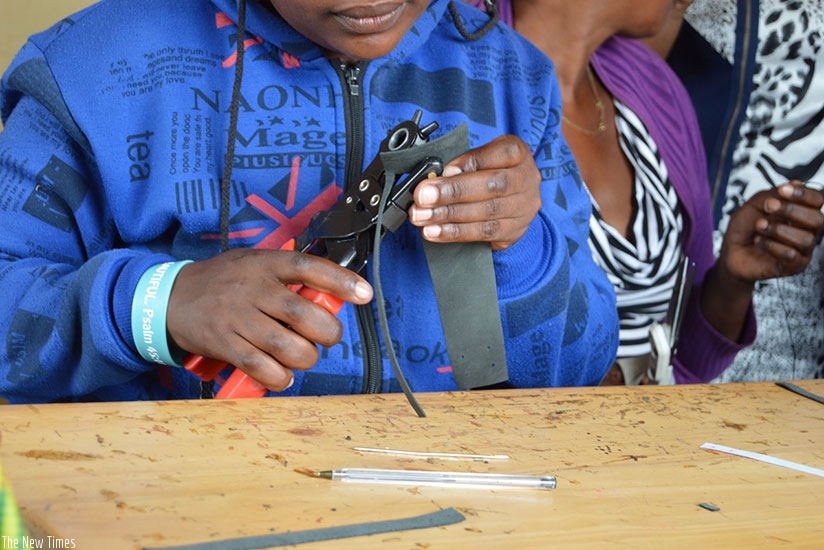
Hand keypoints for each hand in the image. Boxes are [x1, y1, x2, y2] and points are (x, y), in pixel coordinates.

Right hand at [166, 248, 372, 391]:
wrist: (167, 298)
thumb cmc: (220, 282)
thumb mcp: (252, 264)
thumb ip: (286, 278)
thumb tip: (328, 297)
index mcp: (265, 264)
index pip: (309, 267)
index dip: (341, 280)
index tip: (364, 294)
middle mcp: (253, 288)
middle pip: (303, 314)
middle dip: (326, 333)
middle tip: (326, 337)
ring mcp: (237, 316)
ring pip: (286, 345)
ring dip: (304, 358)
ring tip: (302, 357)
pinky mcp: (224, 343)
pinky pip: (260, 367)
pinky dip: (278, 377)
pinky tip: (281, 375)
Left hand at [408, 134, 540, 250]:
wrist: (514, 198)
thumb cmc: (491, 171)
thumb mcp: (482, 157)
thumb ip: (463, 164)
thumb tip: (437, 178)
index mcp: (518, 152)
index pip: (499, 153)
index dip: (470, 162)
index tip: (444, 170)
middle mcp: (527, 179)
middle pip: (492, 186)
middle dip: (453, 192)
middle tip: (424, 197)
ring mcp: (524, 207)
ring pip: (487, 213)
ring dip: (449, 216)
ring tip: (423, 217)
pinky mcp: (515, 231)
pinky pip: (484, 234)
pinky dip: (455, 233)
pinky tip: (435, 232)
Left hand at [720, 181, 823, 281]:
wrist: (731, 251)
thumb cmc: (745, 227)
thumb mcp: (754, 205)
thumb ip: (773, 194)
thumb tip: (796, 183)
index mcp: (803, 212)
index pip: (818, 200)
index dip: (804, 194)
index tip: (782, 190)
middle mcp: (808, 230)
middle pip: (818, 220)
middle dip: (792, 211)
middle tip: (769, 207)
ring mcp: (803, 250)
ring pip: (806, 239)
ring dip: (779, 230)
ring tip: (759, 226)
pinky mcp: (793, 266)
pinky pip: (791, 256)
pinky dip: (772, 246)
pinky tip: (759, 241)